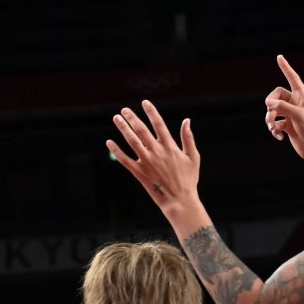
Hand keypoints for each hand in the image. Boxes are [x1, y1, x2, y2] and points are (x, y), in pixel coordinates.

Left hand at [106, 100, 201, 218]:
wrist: (179, 200)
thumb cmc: (188, 179)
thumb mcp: (193, 157)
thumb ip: (188, 138)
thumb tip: (187, 120)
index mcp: (170, 146)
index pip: (159, 124)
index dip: (151, 112)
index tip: (144, 102)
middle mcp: (157, 152)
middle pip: (142, 130)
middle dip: (132, 118)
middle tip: (124, 110)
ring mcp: (147, 162)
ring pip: (132, 141)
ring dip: (123, 128)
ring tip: (116, 118)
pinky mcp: (139, 173)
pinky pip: (124, 160)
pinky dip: (116, 150)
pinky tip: (109, 142)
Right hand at [264, 54, 303, 163]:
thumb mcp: (298, 115)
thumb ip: (282, 106)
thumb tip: (268, 102)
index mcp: (303, 97)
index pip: (293, 78)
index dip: (286, 68)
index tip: (279, 57)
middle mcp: (296, 104)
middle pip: (276, 95)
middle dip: (270, 104)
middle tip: (270, 111)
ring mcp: (291, 114)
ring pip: (272, 111)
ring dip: (269, 120)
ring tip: (273, 129)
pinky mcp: (287, 126)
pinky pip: (274, 123)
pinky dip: (274, 130)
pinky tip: (279, 137)